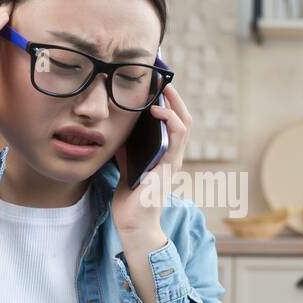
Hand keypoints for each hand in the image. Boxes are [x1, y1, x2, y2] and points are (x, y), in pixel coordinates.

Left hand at [111, 84, 190, 234]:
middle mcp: (174, 156)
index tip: (156, 84)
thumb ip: (127, 149)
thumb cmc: (130, 199)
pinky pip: (177, 138)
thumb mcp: (126, 166)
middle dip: (173, 96)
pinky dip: (170, 120)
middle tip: (161, 78)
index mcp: (166, 155)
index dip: (168, 102)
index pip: (174, 122)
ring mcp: (174, 161)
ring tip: (163, 87)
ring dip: (175, 103)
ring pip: (184, 124)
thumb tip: (118, 129)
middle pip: (183, 118)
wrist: (133, 225)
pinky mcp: (170, 167)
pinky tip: (157, 111)